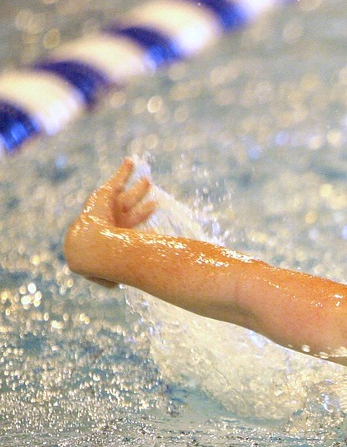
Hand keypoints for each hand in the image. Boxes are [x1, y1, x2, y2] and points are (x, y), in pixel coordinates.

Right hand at [66, 159, 157, 287]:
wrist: (90, 247)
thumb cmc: (104, 261)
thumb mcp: (109, 273)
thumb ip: (110, 279)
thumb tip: (117, 287)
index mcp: (114, 235)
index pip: (131, 223)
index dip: (142, 216)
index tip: (155, 208)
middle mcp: (111, 220)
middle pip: (129, 205)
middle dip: (139, 196)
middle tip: (150, 186)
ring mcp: (107, 208)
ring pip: (125, 194)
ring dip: (137, 186)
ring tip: (149, 178)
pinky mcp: (102, 195)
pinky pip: (115, 180)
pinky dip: (123, 169)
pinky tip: (132, 159)